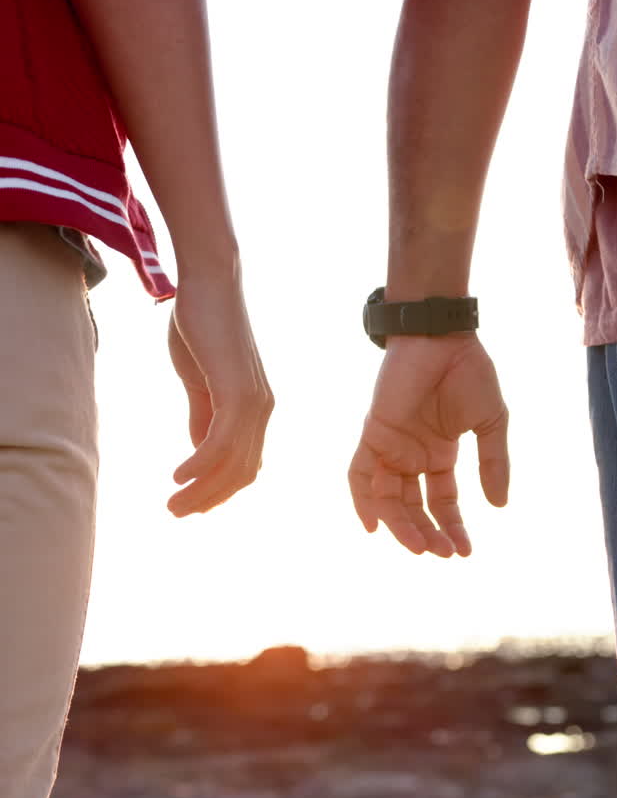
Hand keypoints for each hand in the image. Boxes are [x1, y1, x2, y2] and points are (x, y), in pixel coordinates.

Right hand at [166, 275, 273, 515]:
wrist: (208, 284)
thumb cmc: (202, 326)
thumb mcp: (200, 380)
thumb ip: (202, 415)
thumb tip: (199, 451)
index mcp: (256, 408)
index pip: (247, 465)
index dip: (222, 491)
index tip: (193, 506)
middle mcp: (262, 410)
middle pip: (241, 472)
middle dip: (208, 499)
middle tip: (175, 513)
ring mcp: (253, 402)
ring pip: (232, 464)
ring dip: (200, 490)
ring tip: (173, 504)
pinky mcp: (237, 391)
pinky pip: (220, 443)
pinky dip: (200, 465)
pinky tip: (178, 475)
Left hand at [349, 334, 508, 555]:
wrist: (443, 338)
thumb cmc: (469, 372)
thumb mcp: (490, 424)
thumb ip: (493, 463)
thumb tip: (499, 506)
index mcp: (439, 453)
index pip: (442, 502)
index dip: (452, 527)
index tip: (464, 551)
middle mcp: (412, 455)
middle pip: (414, 506)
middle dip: (427, 533)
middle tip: (443, 553)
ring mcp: (391, 445)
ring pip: (389, 498)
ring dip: (402, 525)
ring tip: (421, 546)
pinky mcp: (374, 433)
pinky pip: (359, 473)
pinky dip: (362, 499)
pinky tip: (373, 526)